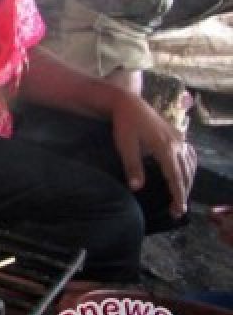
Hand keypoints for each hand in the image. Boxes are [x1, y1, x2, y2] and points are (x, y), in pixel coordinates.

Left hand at [110, 91, 196, 217]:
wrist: (129, 103)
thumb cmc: (125, 124)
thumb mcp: (125, 145)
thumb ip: (132, 166)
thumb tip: (137, 188)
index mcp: (165, 148)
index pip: (175, 177)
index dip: (178, 195)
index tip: (178, 210)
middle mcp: (177, 144)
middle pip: (185, 173)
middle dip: (183, 193)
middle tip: (178, 211)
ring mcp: (179, 138)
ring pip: (189, 164)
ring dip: (188, 181)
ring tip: (182, 196)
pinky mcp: (177, 135)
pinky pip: (189, 154)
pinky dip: (190, 167)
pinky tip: (186, 173)